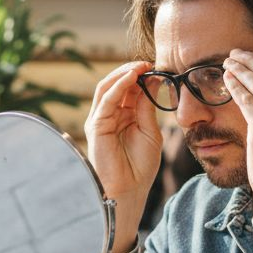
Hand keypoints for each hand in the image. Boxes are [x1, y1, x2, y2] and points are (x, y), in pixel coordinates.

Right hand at [83, 61, 162, 252]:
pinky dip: (118, 85)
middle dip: (131, 71)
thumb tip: (154, 79)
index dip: (141, 76)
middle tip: (148, 62)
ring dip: (123, 74)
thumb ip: (148, 107)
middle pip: (116, 85)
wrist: (130, 190)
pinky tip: (132, 77)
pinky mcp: (96, 125)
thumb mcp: (150, 131)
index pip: (129, 89)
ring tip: (140, 66)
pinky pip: (106, 100)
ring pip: (107, 87)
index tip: (156, 66)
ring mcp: (100, 119)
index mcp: (123, 116)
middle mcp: (109, 115)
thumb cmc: (140, 166)